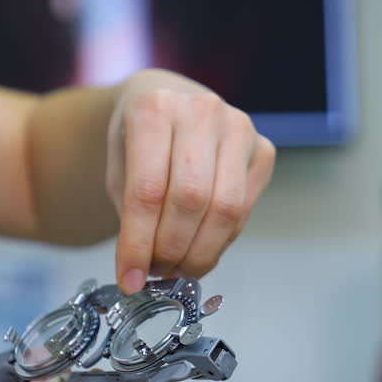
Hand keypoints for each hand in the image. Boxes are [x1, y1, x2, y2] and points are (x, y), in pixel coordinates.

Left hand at [106, 70, 275, 293]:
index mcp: (154, 108)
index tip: (131, 279)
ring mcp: (238, 128)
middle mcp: (201, 111)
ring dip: (199, 252)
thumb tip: (140, 274)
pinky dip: (220, 241)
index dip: (138, 244)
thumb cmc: (140, 138)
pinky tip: (200, 246)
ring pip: (225, 209)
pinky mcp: (262, 149)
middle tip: (155, 271)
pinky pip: (244, 211)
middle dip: (171, 250)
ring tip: (177, 266)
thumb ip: (131, 217)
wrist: (169, 102)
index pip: (148, 191)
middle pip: (191, 201)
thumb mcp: (118, 169)